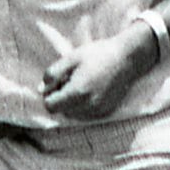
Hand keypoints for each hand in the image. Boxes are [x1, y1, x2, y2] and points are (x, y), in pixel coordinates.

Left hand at [40, 19, 160, 121]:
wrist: (126, 58)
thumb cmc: (97, 55)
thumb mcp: (70, 58)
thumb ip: (52, 74)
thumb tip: (42, 88)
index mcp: (77, 93)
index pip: (51, 107)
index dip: (49, 95)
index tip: (56, 84)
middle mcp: (88, 106)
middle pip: (62, 112)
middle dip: (60, 99)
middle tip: (68, 81)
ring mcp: (99, 111)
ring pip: (74, 115)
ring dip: (71, 104)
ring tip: (80, 85)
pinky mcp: (106, 112)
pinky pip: (86, 115)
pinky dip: (83, 106)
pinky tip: (90, 90)